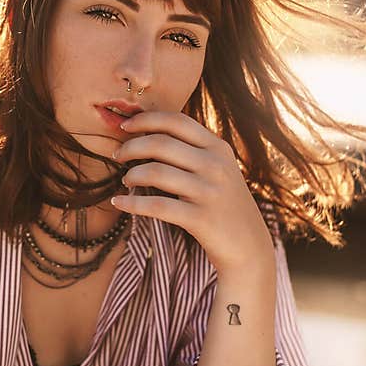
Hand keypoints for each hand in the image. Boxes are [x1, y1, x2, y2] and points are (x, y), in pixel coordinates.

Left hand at [110, 111, 274, 274]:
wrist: (249, 246)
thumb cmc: (224, 204)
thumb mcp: (219, 169)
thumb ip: (193, 151)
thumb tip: (148, 135)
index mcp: (218, 148)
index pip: (177, 121)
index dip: (146, 119)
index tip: (126, 126)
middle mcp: (216, 165)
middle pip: (160, 143)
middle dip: (131, 147)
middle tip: (117, 155)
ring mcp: (209, 191)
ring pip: (156, 172)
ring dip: (131, 174)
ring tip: (125, 180)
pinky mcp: (201, 218)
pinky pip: (156, 205)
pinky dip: (132, 203)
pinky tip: (118, 202)